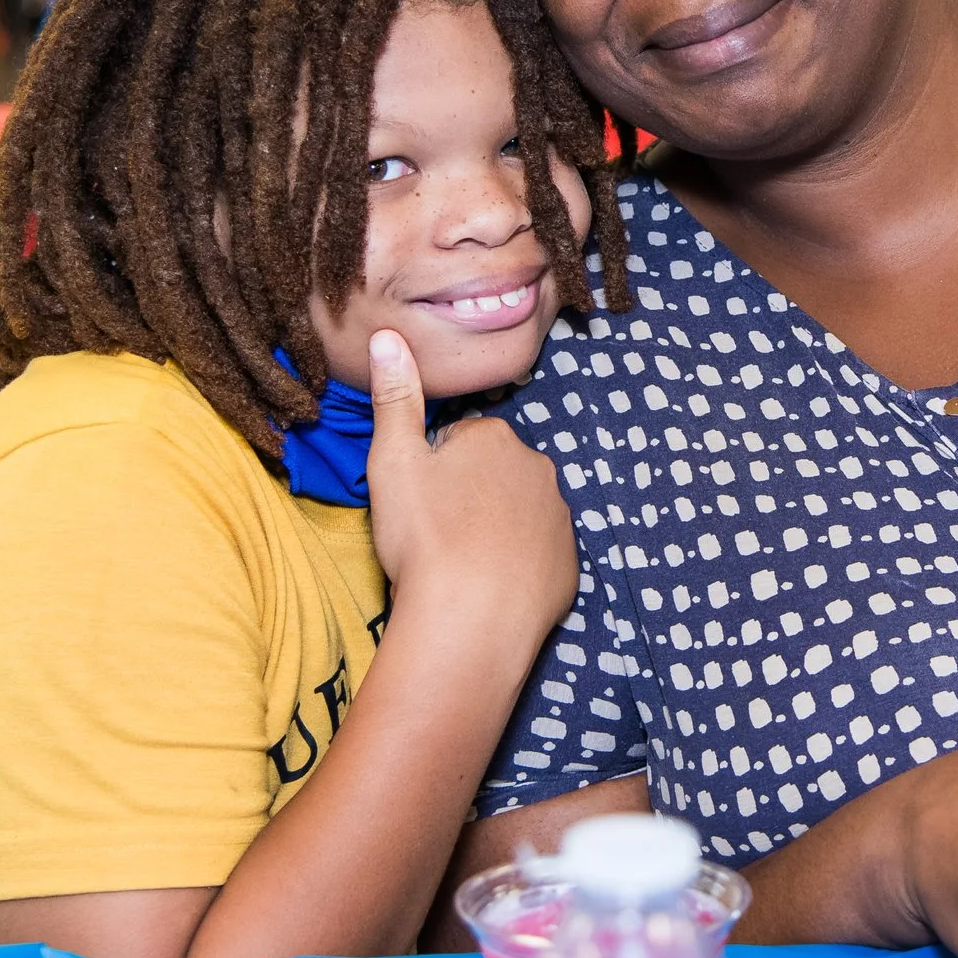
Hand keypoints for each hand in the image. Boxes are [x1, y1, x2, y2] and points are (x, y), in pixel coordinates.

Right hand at [362, 330, 576, 635]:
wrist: (470, 622)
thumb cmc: (424, 538)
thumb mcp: (393, 461)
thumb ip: (393, 397)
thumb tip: (388, 336)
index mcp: (494, 439)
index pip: (458, 442)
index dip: (432, 472)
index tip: (419, 503)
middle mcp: (537, 469)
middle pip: (493, 474)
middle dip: (468, 495)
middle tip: (436, 534)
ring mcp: (559, 518)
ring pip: (518, 513)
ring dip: (494, 530)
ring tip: (460, 564)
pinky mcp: (569, 565)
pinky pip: (538, 556)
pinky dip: (517, 567)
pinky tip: (489, 587)